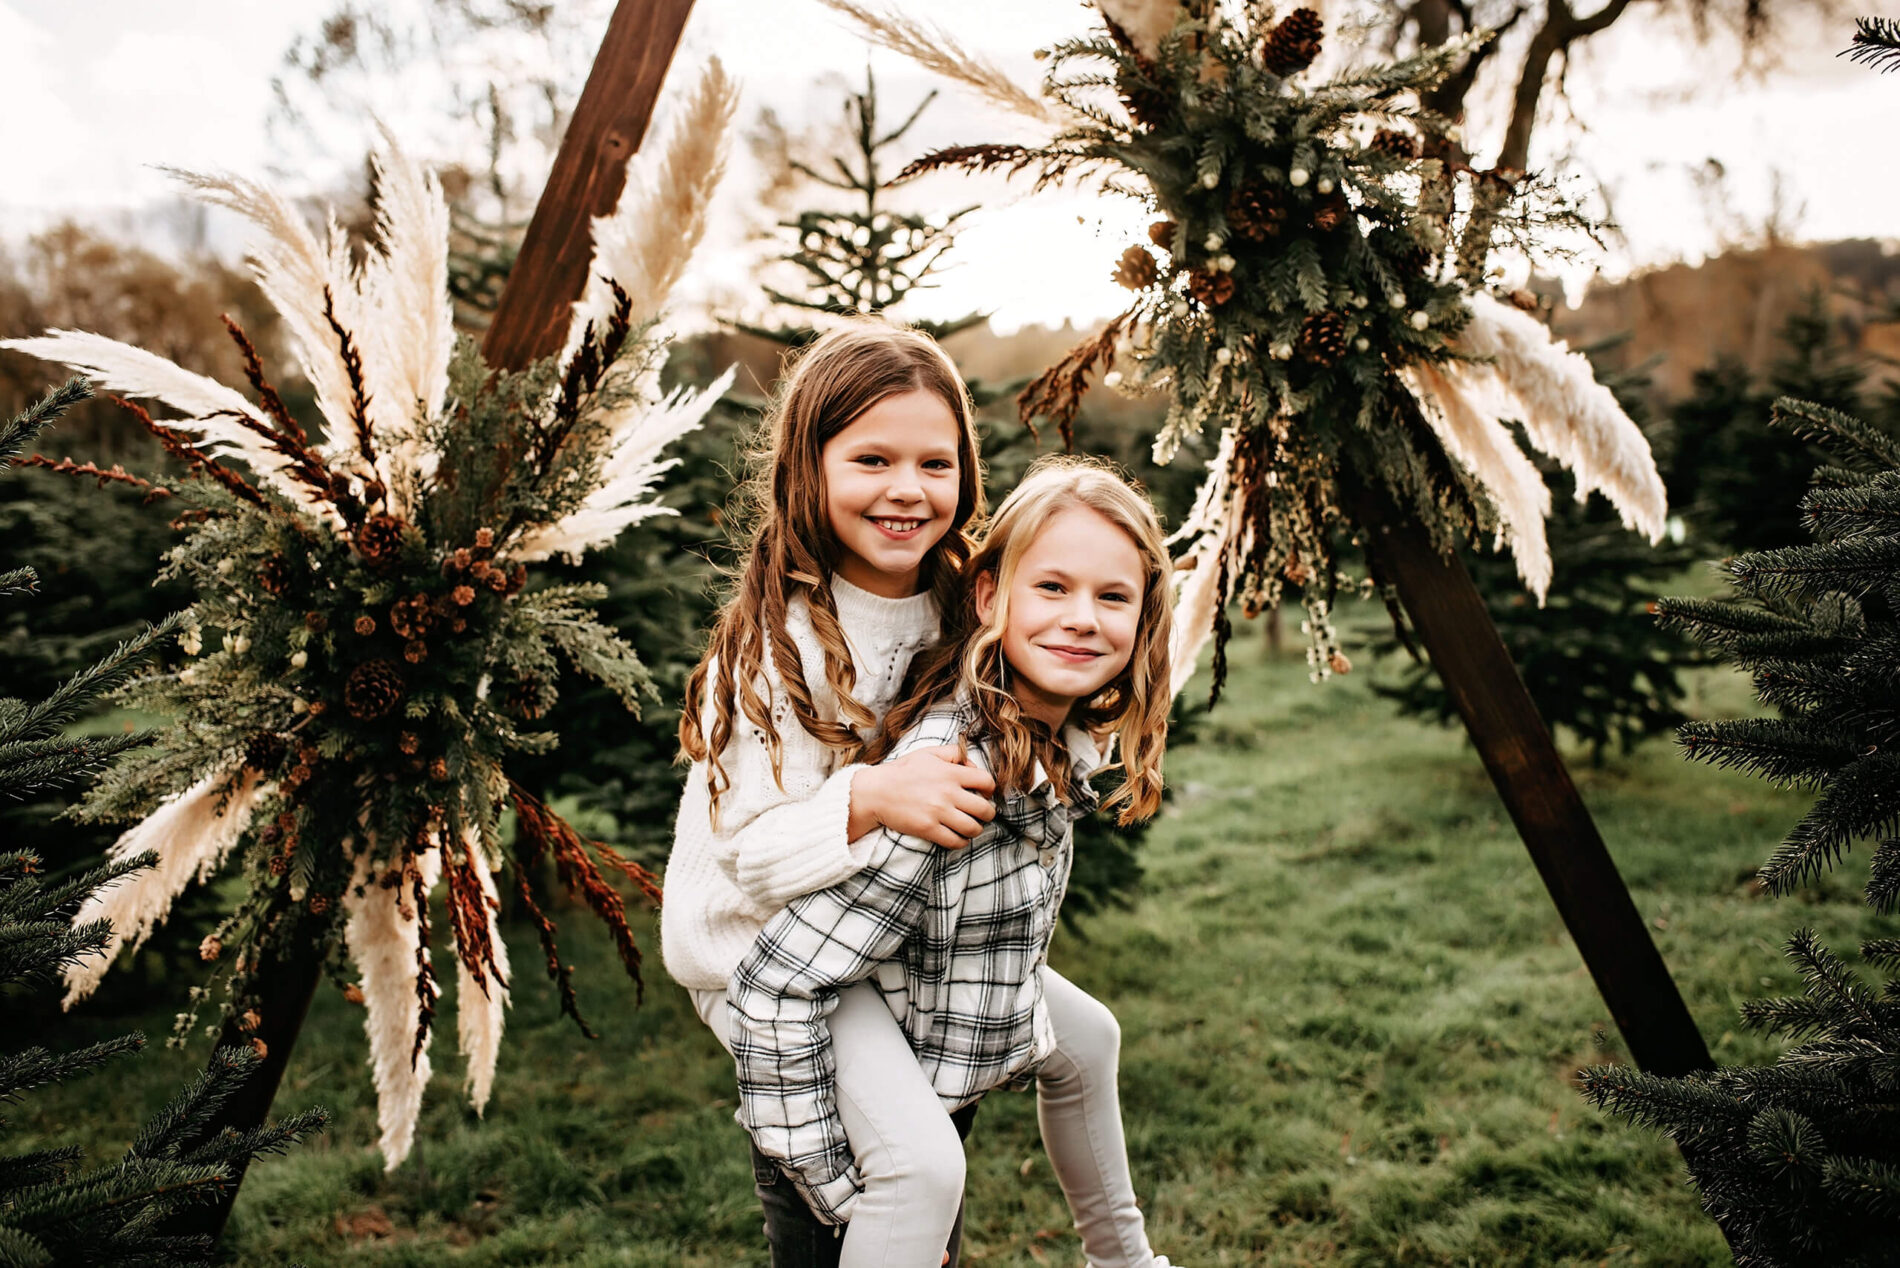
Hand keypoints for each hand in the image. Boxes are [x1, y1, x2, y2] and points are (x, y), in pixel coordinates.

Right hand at [850, 744, 996, 848]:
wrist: (875, 792)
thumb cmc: (902, 772)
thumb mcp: (927, 753)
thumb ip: (953, 753)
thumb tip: (971, 763)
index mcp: (950, 773)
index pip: (987, 782)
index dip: (990, 789)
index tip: (984, 794)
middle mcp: (948, 793)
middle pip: (985, 809)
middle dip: (987, 813)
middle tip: (981, 814)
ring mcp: (939, 813)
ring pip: (974, 828)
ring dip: (975, 829)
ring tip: (969, 825)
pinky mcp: (929, 829)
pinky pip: (956, 841)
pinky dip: (961, 841)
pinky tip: (957, 836)